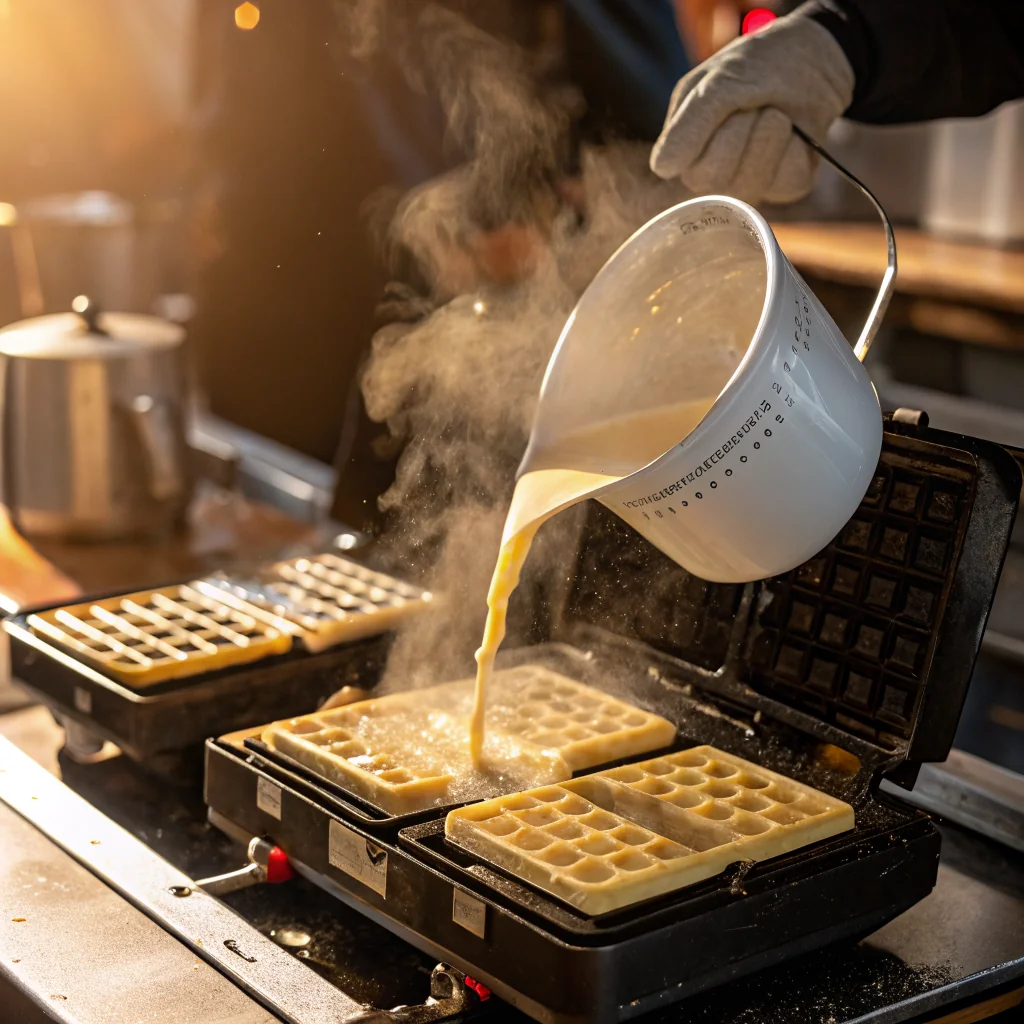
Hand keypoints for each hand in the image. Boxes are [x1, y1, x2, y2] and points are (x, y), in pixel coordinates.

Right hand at [650, 14, 853, 204]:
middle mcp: (710, 172)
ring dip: (770, 137)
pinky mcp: (782, 187)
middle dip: (742, 132)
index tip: (725, 101)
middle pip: (716, 181)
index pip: (684, 168)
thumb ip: (690, 124)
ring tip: (774, 114)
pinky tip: (795, 133)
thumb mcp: (721, 81)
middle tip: (754, 106)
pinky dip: (797, 149)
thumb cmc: (760, 64)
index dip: (712, 135)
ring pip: (752, 186)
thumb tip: (662, 169)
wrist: (815, 58)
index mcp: (683, 146)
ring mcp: (747, 184)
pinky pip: (787, 182)